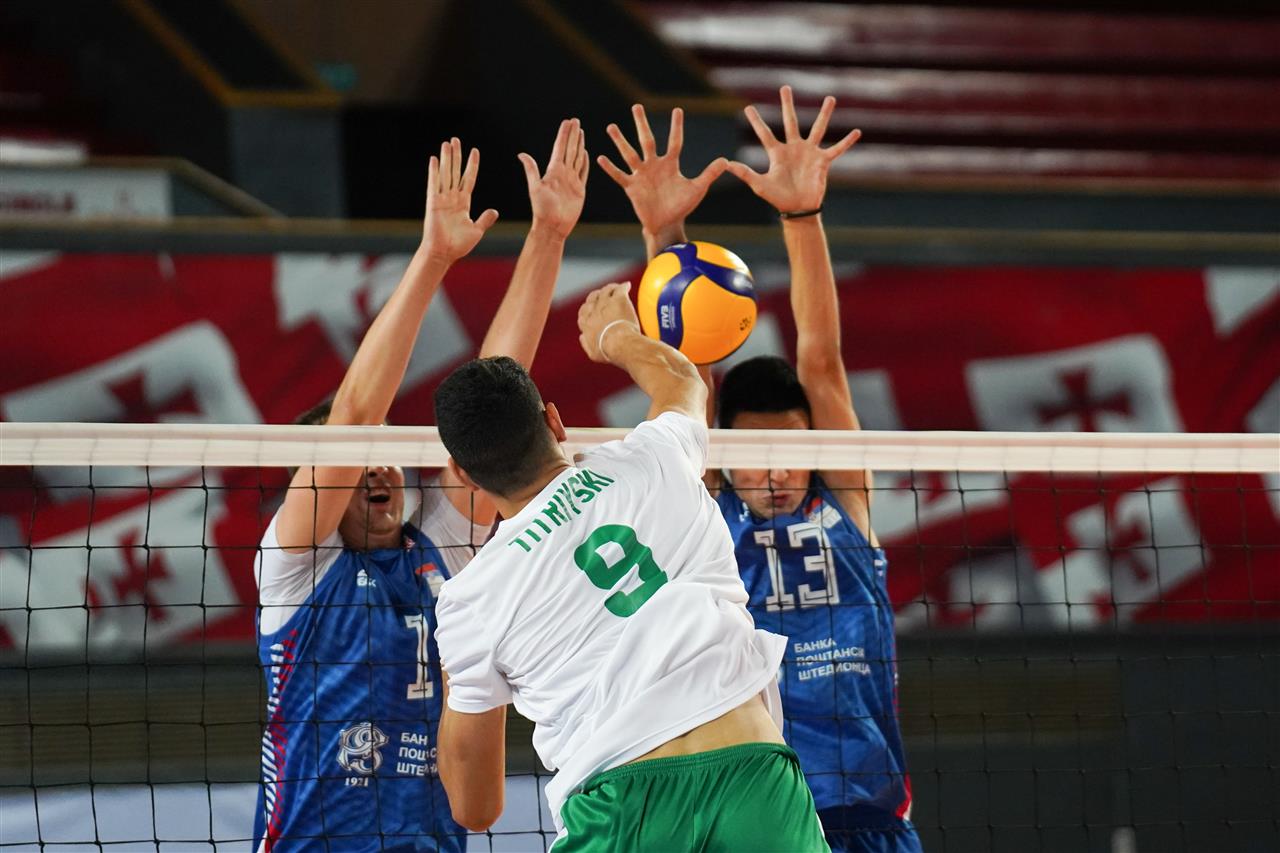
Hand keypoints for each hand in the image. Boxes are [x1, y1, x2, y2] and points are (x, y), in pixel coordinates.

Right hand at [421, 138, 499, 264]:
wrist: (444, 253)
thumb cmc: (458, 245)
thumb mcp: (477, 231)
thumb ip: (485, 219)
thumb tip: (495, 211)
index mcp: (463, 203)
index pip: (469, 179)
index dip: (472, 165)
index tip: (475, 151)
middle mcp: (452, 198)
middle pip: (456, 172)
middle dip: (457, 156)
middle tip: (456, 140)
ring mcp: (442, 199)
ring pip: (446, 174)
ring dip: (447, 158)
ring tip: (447, 143)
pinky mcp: (433, 203)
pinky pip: (434, 184)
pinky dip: (434, 172)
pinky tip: (435, 159)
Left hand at [521, 118, 587, 239]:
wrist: (553, 227)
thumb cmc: (542, 210)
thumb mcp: (535, 188)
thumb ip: (531, 170)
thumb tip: (521, 154)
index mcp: (553, 171)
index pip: (560, 148)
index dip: (564, 134)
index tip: (568, 122)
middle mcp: (563, 173)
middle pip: (570, 149)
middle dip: (573, 135)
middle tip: (576, 120)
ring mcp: (572, 180)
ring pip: (577, 158)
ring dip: (579, 145)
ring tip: (581, 132)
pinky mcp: (579, 190)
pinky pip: (583, 172)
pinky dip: (585, 162)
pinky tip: (585, 153)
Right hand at [577, 282, 640, 363]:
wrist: (620, 344)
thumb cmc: (608, 351)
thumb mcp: (593, 353)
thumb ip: (585, 343)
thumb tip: (581, 335)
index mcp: (586, 323)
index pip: (583, 312)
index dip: (588, 309)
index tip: (592, 309)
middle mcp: (594, 310)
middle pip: (592, 298)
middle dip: (596, 296)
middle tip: (602, 295)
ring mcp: (605, 303)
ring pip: (605, 290)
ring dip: (610, 288)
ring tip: (615, 288)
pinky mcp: (618, 300)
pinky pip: (619, 289)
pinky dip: (623, 286)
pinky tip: (627, 286)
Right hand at [598, 105, 726, 242]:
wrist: (667, 223)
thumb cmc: (682, 206)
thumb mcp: (697, 189)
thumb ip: (710, 174)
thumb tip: (726, 160)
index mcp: (670, 164)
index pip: (674, 141)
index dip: (676, 127)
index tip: (677, 110)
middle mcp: (654, 165)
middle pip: (647, 140)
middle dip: (642, 124)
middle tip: (636, 106)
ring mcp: (641, 175)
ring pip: (630, 154)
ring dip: (620, 141)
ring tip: (611, 126)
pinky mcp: (632, 187)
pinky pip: (620, 175)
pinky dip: (610, 168)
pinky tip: (600, 158)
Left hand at [726, 85, 860, 212]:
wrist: (798, 210)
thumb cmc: (778, 199)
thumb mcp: (759, 185)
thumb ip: (745, 173)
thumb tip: (726, 164)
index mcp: (777, 153)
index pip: (765, 133)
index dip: (756, 121)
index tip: (747, 107)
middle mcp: (794, 149)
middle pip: (790, 121)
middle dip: (787, 105)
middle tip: (785, 87)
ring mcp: (809, 153)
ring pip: (818, 128)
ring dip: (824, 114)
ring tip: (830, 98)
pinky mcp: (823, 162)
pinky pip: (837, 149)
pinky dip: (847, 142)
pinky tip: (857, 132)